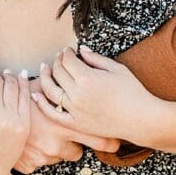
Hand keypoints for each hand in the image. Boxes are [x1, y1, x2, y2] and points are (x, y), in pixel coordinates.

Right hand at [13, 82, 121, 172]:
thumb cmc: (16, 98)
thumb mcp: (39, 88)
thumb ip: (59, 84)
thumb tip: (78, 65)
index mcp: (65, 125)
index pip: (99, 140)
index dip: (110, 141)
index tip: (117, 140)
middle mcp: (57, 144)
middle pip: (80, 153)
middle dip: (80, 147)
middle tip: (85, 140)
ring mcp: (43, 156)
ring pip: (60, 157)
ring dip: (58, 147)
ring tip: (50, 134)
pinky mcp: (31, 165)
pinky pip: (43, 162)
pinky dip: (41, 153)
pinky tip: (36, 142)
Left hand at [32, 46, 155, 142]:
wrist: (140, 118)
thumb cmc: (133, 91)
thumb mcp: (116, 69)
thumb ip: (95, 59)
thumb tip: (80, 51)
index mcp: (87, 78)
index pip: (68, 61)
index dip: (66, 53)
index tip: (68, 50)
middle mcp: (77, 94)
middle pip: (58, 73)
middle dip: (56, 62)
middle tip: (58, 58)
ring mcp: (75, 110)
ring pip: (51, 92)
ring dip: (44, 78)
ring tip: (44, 70)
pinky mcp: (76, 124)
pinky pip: (54, 114)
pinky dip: (42, 105)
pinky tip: (35, 96)